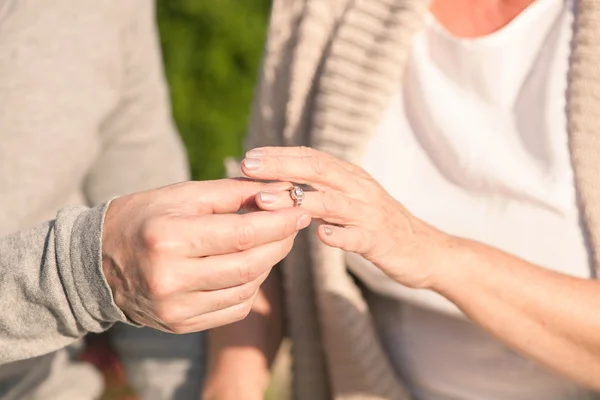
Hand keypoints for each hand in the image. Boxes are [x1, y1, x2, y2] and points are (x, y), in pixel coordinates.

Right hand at [101, 179, 309, 332]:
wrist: (96, 262)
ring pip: (246, 288)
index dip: (279, 223)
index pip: (242, 234)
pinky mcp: (180, 324)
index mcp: (167, 238)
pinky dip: (251, 285)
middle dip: (281, 242)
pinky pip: (234, 307)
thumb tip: (282, 192)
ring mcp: (174, 308)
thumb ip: (233, 193)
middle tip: (293, 223)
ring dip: (268, 263)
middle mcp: (170, 278)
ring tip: (270, 240)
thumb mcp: (182, 195)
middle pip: (250, 264)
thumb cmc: (143, 217)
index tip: (301, 209)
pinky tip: (249, 265)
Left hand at [241, 147, 454, 289]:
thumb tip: (277, 188)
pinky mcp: (379, 240)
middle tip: (247, 166)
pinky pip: (357, 237)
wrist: (426, 250)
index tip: (248, 157)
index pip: (311, 157)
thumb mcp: (349, 201)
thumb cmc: (377, 225)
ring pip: (331, 201)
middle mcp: (359, 188)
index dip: (279, 155)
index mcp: (349, 177)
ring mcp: (370, 214)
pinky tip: (320, 236)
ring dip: (297, 200)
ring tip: (265, 201)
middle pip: (317, 169)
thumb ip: (319, 192)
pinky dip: (339, 235)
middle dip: (280, 166)